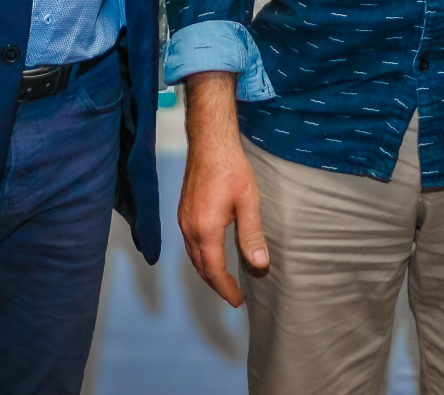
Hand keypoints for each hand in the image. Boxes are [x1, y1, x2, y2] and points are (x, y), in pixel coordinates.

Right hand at [177, 72, 269, 306]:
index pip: (214, 270)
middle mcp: (189, 228)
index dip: (226, 289)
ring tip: (224, 280)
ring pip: (193, 256)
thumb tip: (259, 265)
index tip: (238, 301)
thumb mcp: (248, 203)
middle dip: (216, 284)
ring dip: (207, 271)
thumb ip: (252, 236)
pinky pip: (190, 243)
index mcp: (206, 229)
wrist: (209, 142)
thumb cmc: (231, 169)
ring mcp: (183, 219)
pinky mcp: (183, 211)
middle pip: (201, 267)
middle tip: (233, 295)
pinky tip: (212, 254)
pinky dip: (201, 256)